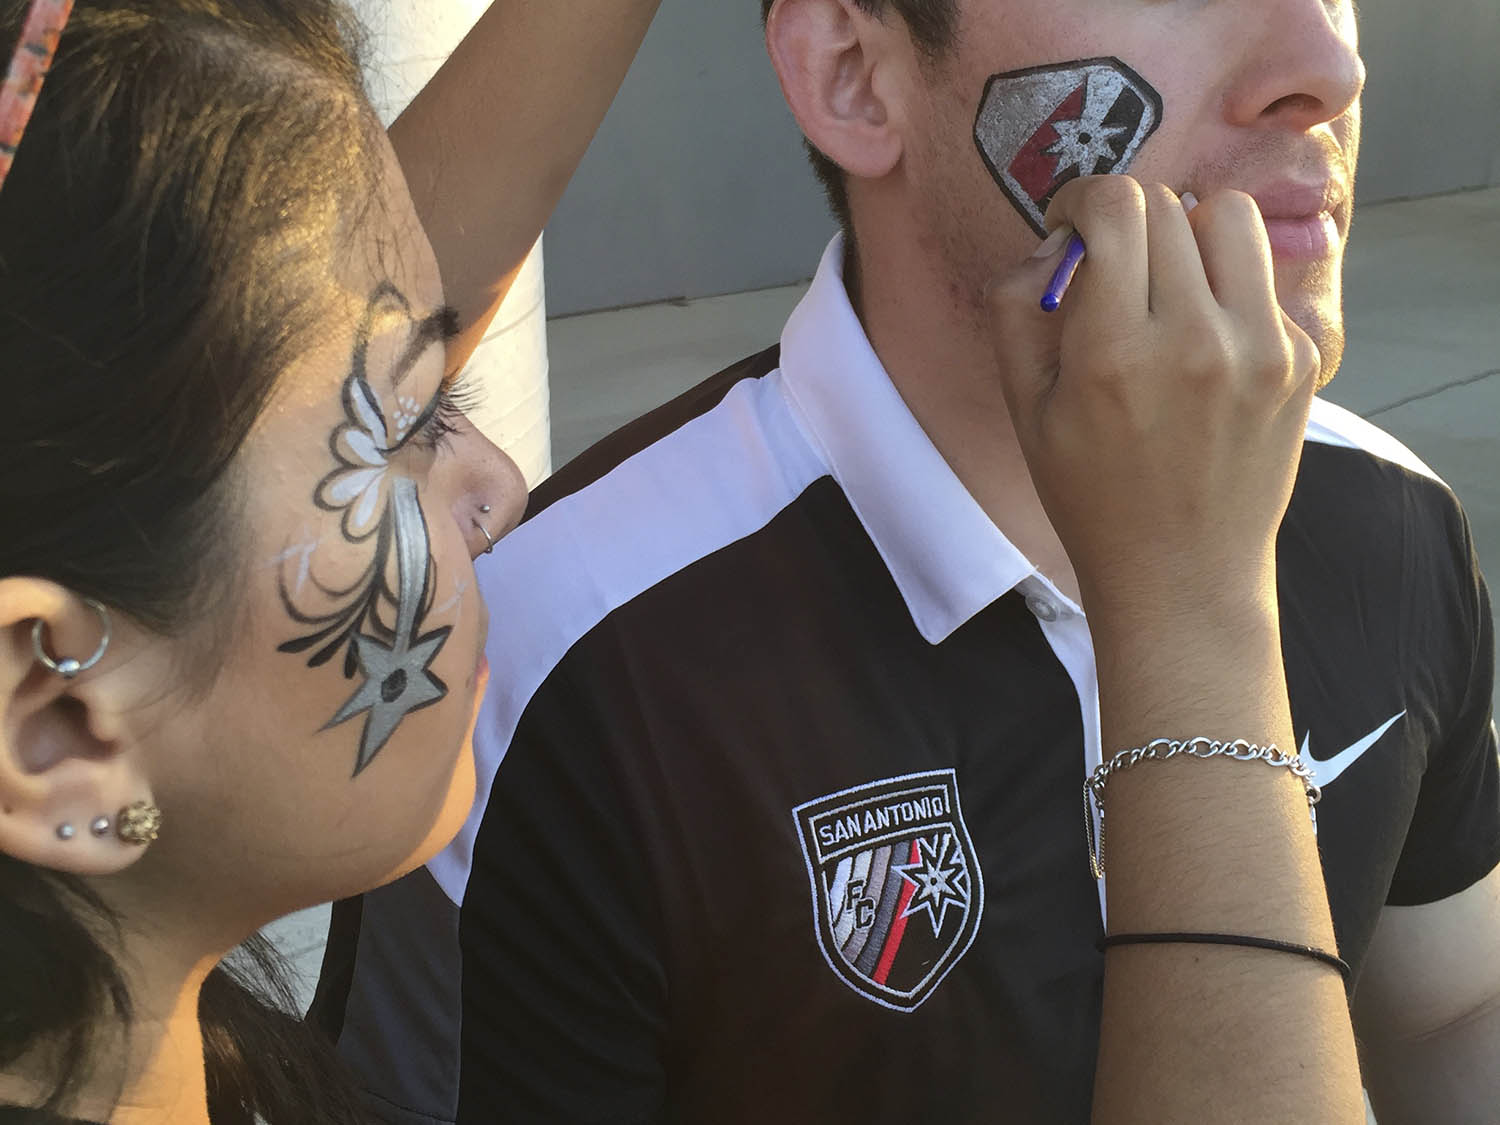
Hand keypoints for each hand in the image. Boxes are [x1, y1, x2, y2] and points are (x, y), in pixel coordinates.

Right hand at [985, 176, 1319, 630]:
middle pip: (1166, 204)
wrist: (1182, 575)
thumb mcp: (1025, 410)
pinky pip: (1260, 279)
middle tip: (1112, 267)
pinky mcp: (1298, 360)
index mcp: (1115, 352)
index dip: (1082, 199)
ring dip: (1189, 230)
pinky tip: (1205, 343)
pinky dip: (1226, 288)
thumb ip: (1017, 309)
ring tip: (1168, 280)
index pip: (1115, 205)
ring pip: (1230, 216)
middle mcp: (1195, 338)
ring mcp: (1259, 347)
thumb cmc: (1091, 496)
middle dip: (1127, 220)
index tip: (1072, 227)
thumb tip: (1052, 244)